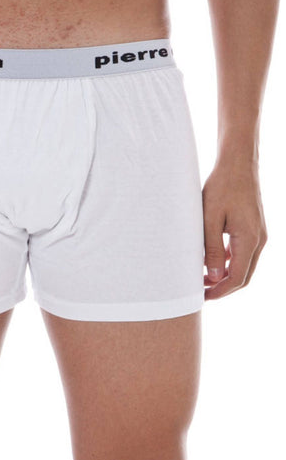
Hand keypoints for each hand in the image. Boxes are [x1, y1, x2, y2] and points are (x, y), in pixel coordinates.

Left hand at [202, 158, 267, 299]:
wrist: (238, 163)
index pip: (237, 278)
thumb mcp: (210, 219)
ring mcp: (258, 235)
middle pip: (243, 276)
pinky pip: (243, 253)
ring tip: (201, 278)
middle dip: (223, 288)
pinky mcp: (253, 228)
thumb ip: (211, 250)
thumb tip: (213, 278)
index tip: (202, 297)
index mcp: (249, 240)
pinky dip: (228, 261)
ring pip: (243, 265)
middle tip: (200, 293)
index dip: (220, 291)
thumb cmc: (222, 187)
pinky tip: (210, 260)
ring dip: (225, 275)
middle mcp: (259, 240)